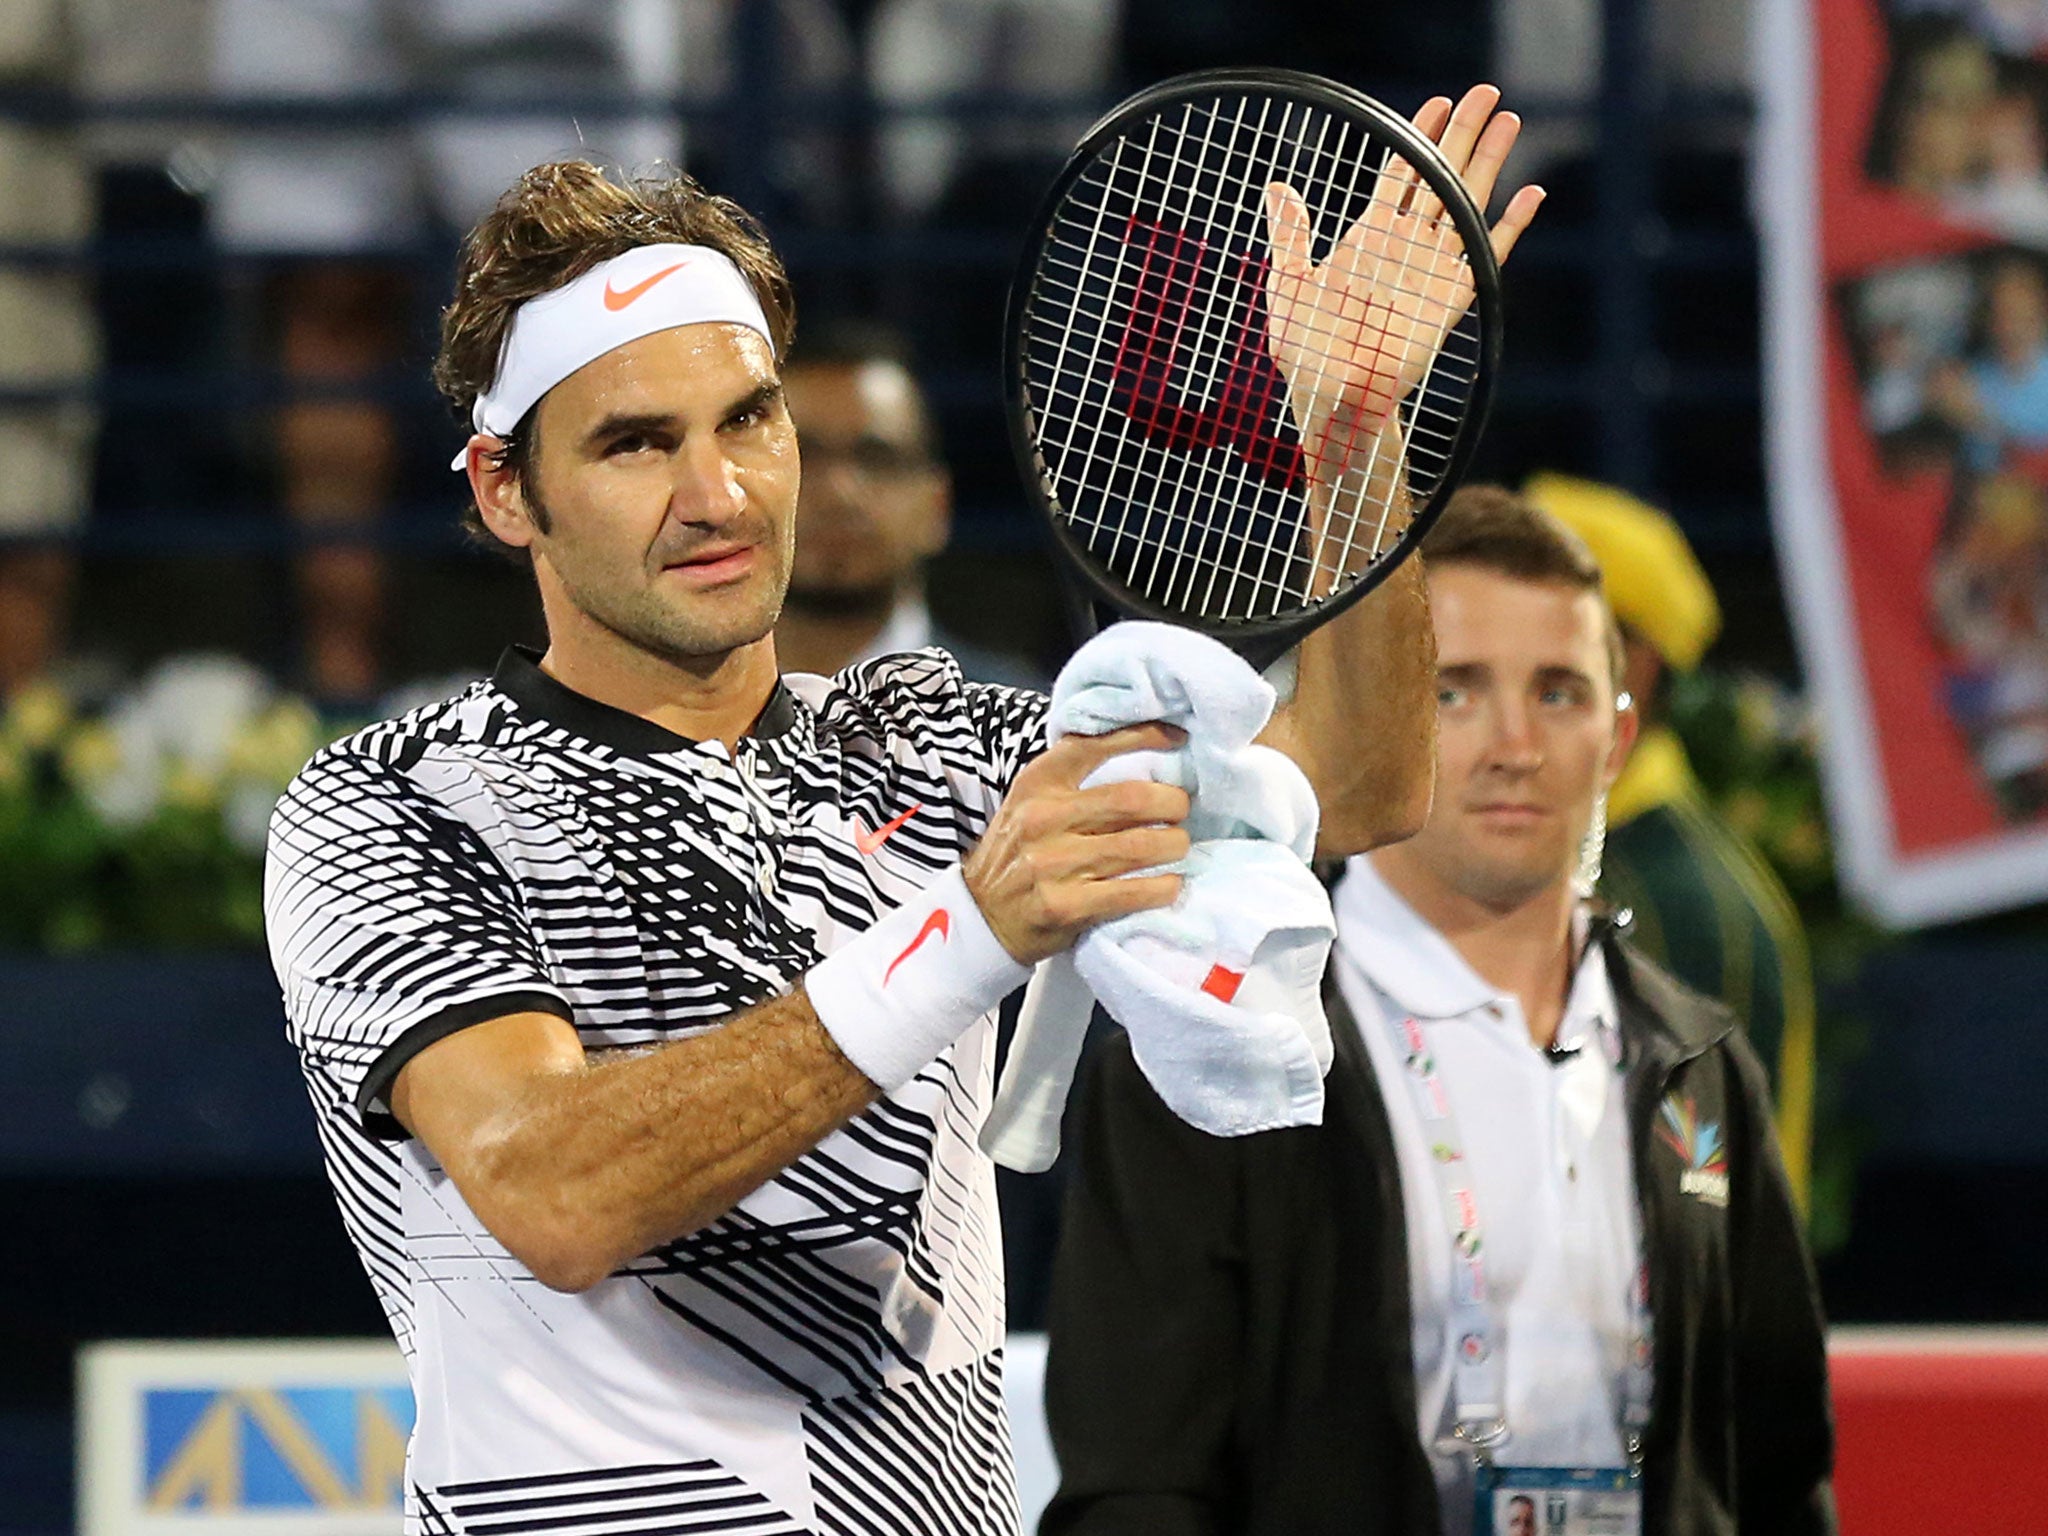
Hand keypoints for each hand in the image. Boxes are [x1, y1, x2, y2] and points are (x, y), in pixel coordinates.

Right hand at [964, 723, 1192, 964]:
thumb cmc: (1017, 856)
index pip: (1094, 745)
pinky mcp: (1065, 905)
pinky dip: (1162, 887)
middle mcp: (1043, 818)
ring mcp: (1052, 864)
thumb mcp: (1030, 805)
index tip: (1178, 737)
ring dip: (1174, 846)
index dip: (1144, 736)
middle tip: (1181, 811)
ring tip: (1178, 847)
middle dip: (1172, 803)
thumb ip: (1073, 783)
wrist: (979, 918)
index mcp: (1037, 785)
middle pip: (1132, 798)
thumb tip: (1143, 765)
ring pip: (1141, 845)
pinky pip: (1132, 892)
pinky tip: (1169, 884)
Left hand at [1263, 84, 1544, 474]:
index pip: (1403, 174)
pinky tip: (1530, 195)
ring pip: (1467, 204)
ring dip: (1490, 163)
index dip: (1420, 138)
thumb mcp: (1290, 283)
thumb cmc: (1305, 348)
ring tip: (1508, 121)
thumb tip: (1277, 186)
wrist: (1331, 395)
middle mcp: (1407, 246)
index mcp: (1370, 236)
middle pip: (1442, 177)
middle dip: (1463, 134)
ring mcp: (1434, 269)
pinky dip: (1510, 227)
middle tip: (1486, 91)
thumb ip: (1291, 235)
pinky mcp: (1454, 297)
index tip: (1437, 103)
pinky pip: (1489, 255)